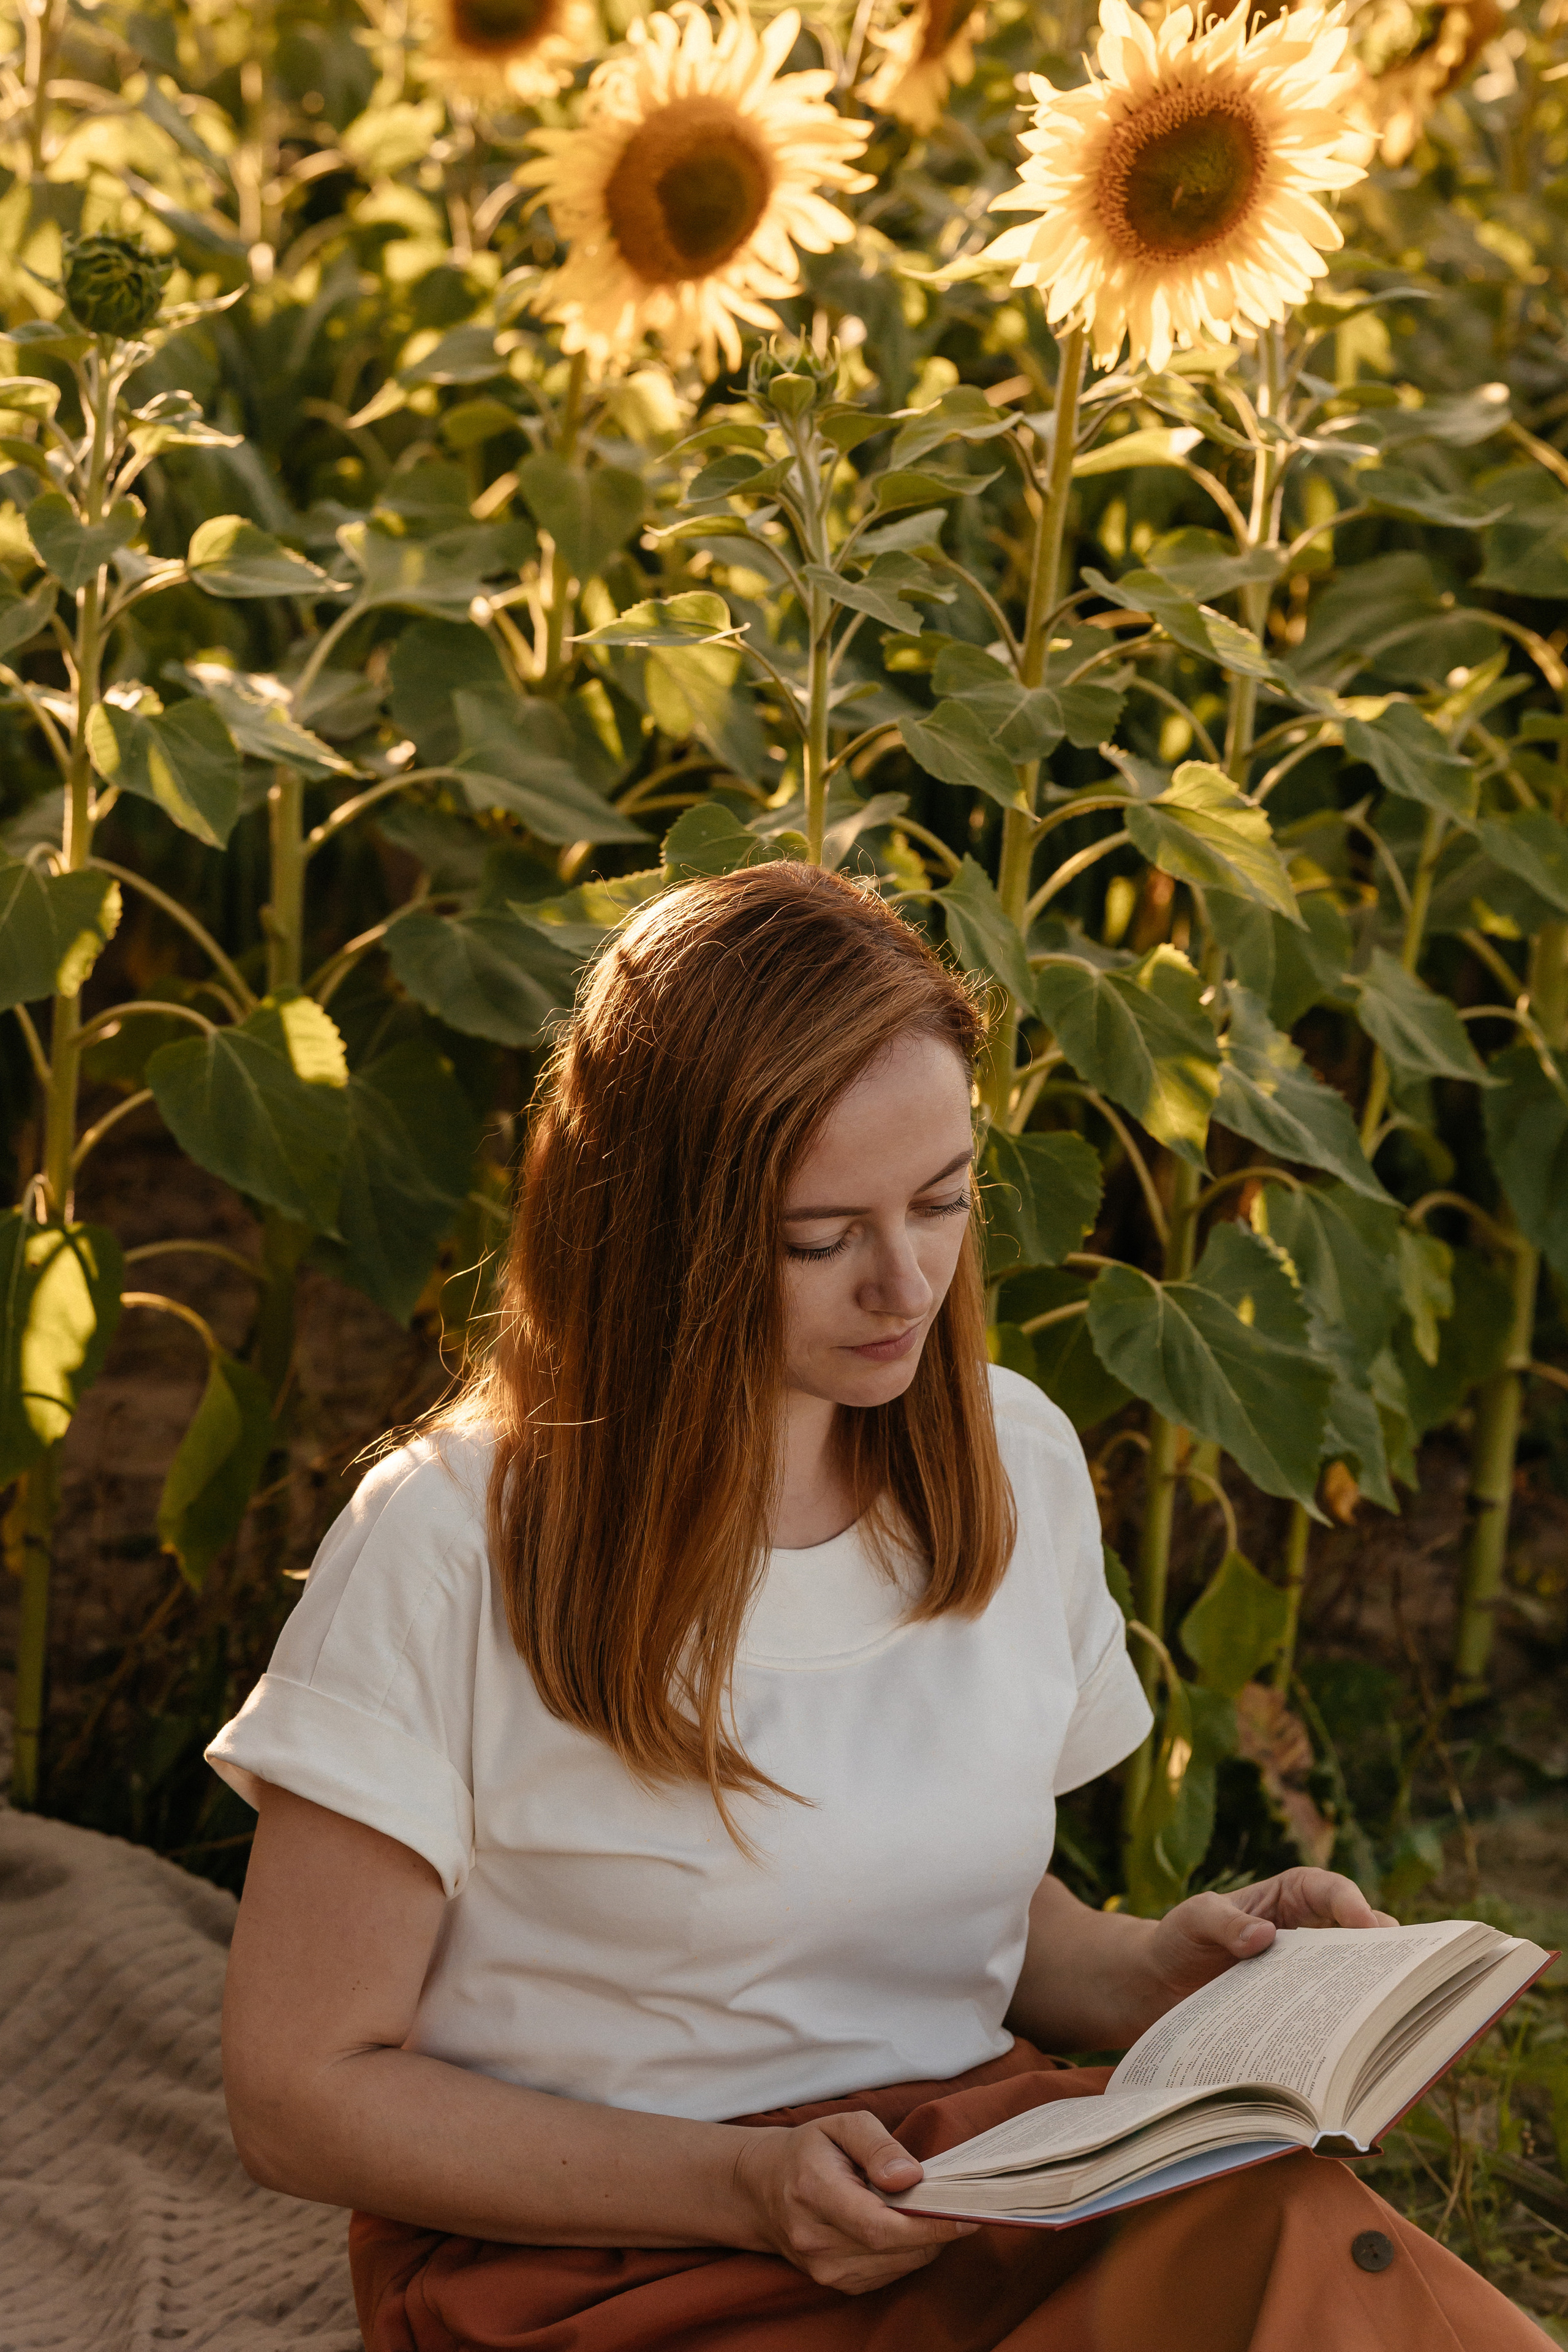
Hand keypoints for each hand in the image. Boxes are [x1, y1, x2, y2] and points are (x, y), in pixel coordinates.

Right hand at [730, 2113, 976, 2294]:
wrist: (760, 2189)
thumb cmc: (807, 2150)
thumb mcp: (841, 2124)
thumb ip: (878, 2144)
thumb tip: (911, 2177)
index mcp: (814, 2191)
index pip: (880, 2225)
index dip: (929, 2227)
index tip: (968, 2215)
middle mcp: (816, 2239)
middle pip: (894, 2249)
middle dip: (935, 2230)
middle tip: (960, 2203)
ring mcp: (824, 2269)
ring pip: (897, 2265)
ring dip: (923, 2242)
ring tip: (927, 2208)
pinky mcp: (835, 2283)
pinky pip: (888, 2273)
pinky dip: (907, 2252)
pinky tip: (903, 2225)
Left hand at [1148, 1867, 1398, 2010]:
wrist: (1161, 1986)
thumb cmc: (1180, 1939)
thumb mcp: (1193, 1920)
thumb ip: (1223, 1923)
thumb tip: (1264, 1937)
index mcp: (1285, 1897)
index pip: (1328, 1889)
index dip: (1351, 1903)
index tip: (1365, 1924)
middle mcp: (1305, 1933)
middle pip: (1355, 1933)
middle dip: (1380, 1948)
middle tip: (1397, 1972)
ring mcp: (1304, 1972)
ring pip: (1348, 1975)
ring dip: (1365, 1989)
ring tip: (1379, 2011)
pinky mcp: (1297, 2007)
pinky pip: (1326, 2011)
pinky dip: (1339, 2023)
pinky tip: (1343, 2043)